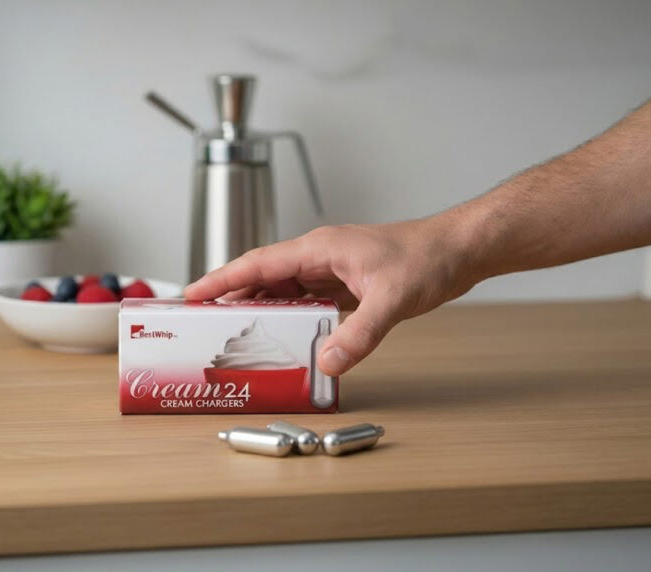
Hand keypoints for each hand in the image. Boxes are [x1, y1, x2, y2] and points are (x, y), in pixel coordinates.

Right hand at [184, 217, 481, 376]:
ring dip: (261, 309)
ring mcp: (332, 268)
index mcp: (319, 249)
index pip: (257, 263)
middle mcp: (319, 256)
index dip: (221, 280)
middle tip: (204, 322)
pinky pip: (307, 300)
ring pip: (284, 289)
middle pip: (263, 277)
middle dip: (232, 298)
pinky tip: (287, 334)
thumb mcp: (391, 299)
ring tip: (237, 334)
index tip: (192, 294)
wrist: (459, 249)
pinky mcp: (347, 282)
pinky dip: (291, 316)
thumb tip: (327, 362)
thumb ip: (359, 333)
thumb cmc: (427, 257)